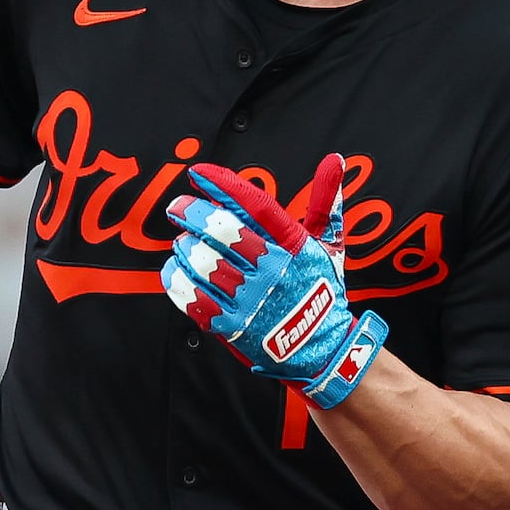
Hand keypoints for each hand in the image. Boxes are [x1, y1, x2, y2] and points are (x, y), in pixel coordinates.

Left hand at [161, 154, 388, 409]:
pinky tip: (174, 269)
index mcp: (294, 245)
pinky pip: (193, 297)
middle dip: (192, 213)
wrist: (324, 350)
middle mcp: (272, 269)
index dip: (224, 185)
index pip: (256, 205)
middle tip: (177, 206)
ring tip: (181, 242)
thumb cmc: (320, 290)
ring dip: (184, 247)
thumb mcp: (329, 245)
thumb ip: (325, 201)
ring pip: (203, 262)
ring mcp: (251, 299)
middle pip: (223, 232)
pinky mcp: (233, 325)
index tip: (200, 173)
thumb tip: (334, 160)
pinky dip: (177, 280)